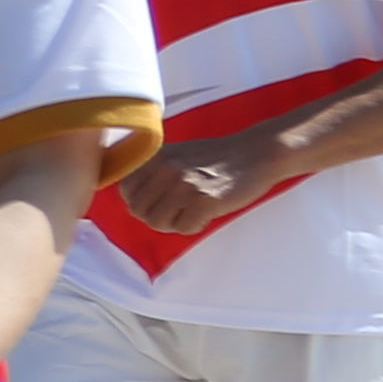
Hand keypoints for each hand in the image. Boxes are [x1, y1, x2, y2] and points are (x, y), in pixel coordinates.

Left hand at [119, 136, 264, 236]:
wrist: (257, 153)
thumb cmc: (216, 158)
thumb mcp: (175, 154)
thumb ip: (151, 172)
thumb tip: (130, 199)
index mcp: (155, 156)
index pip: (126, 190)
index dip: (140, 201)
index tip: (159, 201)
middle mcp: (166, 169)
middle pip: (139, 210)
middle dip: (156, 216)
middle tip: (178, 211)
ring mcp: (184, 185)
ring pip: (156, 222)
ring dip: (174, 223)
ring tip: (191, 212)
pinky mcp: (204, 201)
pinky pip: (183, 228)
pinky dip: (194, 226)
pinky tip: (206, 214)